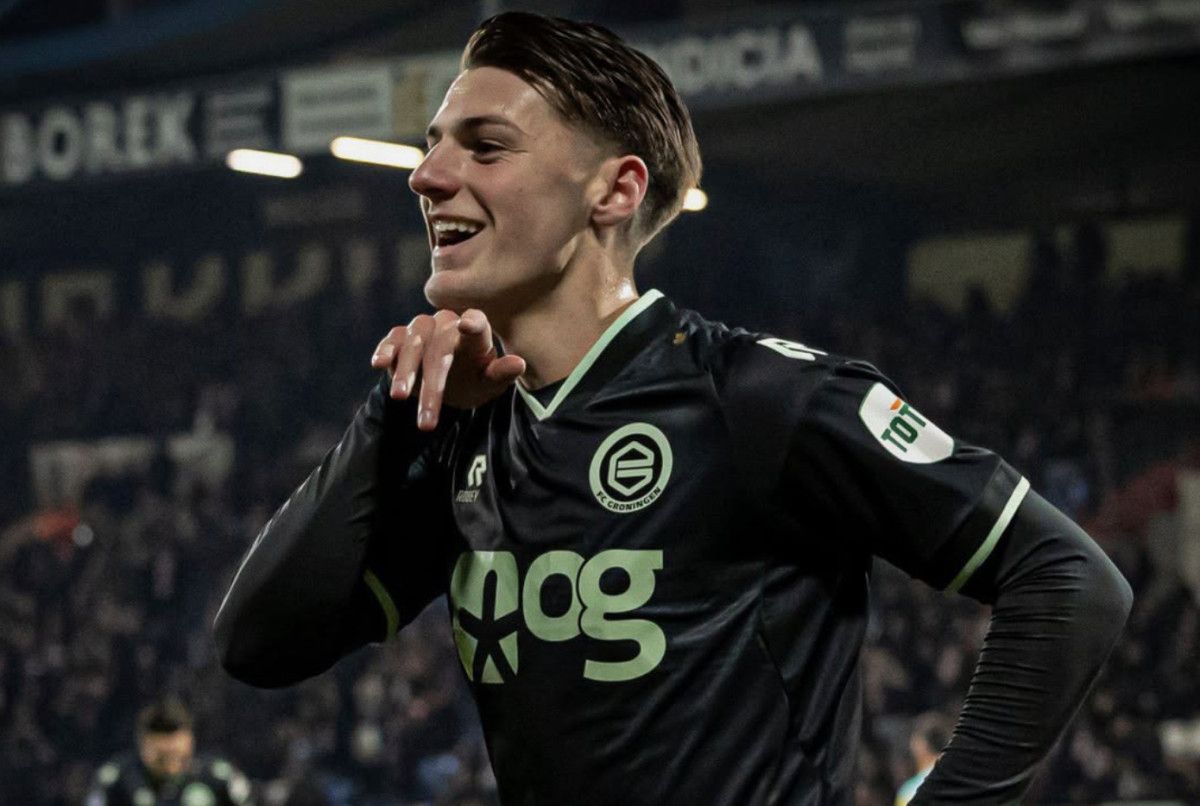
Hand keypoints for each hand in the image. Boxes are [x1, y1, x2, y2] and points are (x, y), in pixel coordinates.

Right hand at [370, 309, 525, 430]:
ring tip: (401, 397)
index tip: (468, 325)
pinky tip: (379, 364)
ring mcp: (422, 329)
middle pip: (439, 351)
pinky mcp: (400, 336)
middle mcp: (447, 325)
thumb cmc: (473, 378)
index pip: (477, 325)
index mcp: (474, 335)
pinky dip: (385, 350)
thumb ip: (502, 374)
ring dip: (406, 371)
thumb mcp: (489, 383)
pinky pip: (391, 339)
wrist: (449, 379)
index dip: (473, 325)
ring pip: (413, 344)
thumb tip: (519, 364)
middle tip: (428, 419)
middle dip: (433, 386)